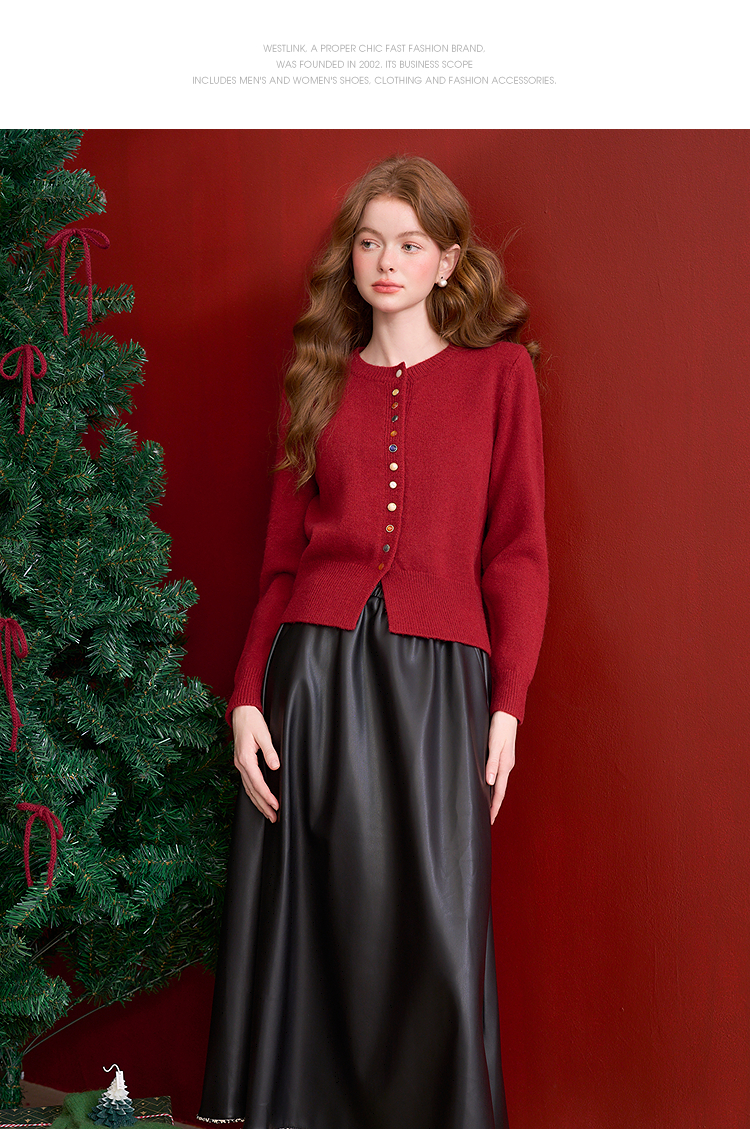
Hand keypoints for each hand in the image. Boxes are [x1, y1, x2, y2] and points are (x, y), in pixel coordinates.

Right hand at [232, 705, 280, 821]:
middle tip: (273, 817)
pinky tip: (258, 799)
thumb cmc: (252, 721)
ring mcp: (239, 764)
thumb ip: (270, 751)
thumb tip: (275, 766)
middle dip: (263, 805)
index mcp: (245, 759)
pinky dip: (253, 794)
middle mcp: (240, 764)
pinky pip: (247, 783)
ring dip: (258, 802)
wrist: (240, 712)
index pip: (257, 783)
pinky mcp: (241, 763)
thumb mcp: (263, 734)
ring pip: (248, 789)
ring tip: (268, 814)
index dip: (267, 796)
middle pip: (252, 790)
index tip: (276, 805)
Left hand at [486, 710, 517, 823]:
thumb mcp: (494, 744)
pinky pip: (498, 775)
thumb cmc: (499, 727)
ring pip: (499, 784)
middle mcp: (506, 766)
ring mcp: (505, 762)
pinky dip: (494, 785)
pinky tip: (489, 787)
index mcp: (505, 765)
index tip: (490, 820)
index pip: (499, 792)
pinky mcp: (503, 756)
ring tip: (487, 807)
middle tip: (488, 819)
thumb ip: (491, 763)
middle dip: (494, 806)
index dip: (494, 806)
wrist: (506, 713)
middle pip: (500, 791)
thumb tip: (490, 782)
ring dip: (494, 796)